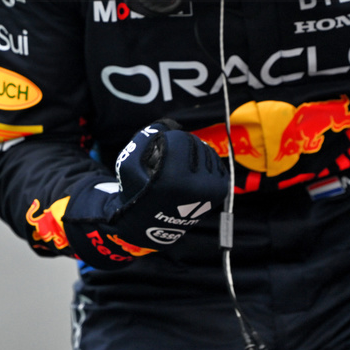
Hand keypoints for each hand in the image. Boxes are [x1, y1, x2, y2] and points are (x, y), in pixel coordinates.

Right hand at [64, 121, 227, 267]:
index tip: (158, 148)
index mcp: (176, 178)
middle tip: (168, 157)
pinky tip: (193, 169)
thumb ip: (145, 137)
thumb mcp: (128, 162)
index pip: (180, 140)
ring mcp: (212, 190)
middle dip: (180, 145)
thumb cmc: (137, 192)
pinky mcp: (220, 192)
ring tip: (179, 165)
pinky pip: (216, 163)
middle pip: (195, 144)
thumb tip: (169, 125)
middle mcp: (198, 185)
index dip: (166, 139)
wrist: (149, 225)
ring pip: (207, 151)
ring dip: (193, 152)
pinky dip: (205, 162)